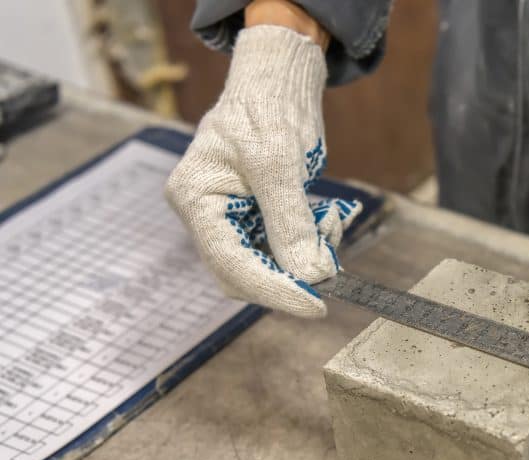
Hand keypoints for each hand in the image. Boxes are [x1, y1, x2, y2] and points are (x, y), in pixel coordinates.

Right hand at [165, 25, 359, 317]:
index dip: (275, 290)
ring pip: (266, 266)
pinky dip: (309, 244)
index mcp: (195, 198)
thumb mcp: (280, 163)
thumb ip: (291, 223)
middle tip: (332, 264)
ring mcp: (227, 219)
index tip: (317, 305)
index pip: (231, 263)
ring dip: (305, 258)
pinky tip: (327, 221)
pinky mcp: (252, 219)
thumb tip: (310, 275)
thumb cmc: (269, 109)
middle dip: (291, 275)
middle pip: (244, 274)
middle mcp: (204, 214)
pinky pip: (279, 249)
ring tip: (331, 224)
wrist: (276, 83)